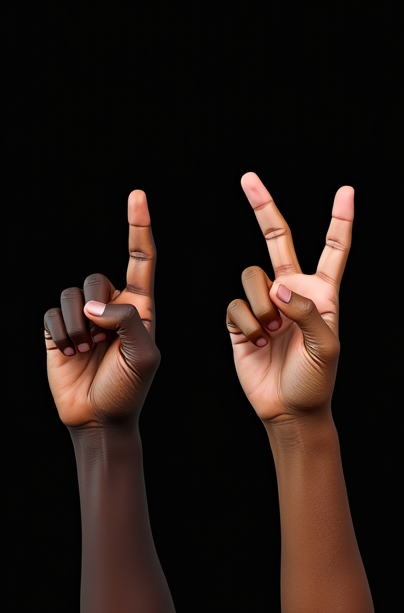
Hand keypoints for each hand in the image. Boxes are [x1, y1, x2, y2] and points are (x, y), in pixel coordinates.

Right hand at [43, 190, 160, 428]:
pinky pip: (51, 314)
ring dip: (76, 327)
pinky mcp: (58, 330)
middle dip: (94, 309)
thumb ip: (127, 321)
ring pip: (71, 296)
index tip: (137, 195)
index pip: (141, 257)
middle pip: (96, 278)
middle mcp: (112, 304)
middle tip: (100, 341)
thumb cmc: (130, 386)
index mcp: (140, 304)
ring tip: (85, 351)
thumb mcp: (144, 354)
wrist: (100, 417)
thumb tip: (94, 304)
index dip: (138, 225)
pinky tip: (69, 354)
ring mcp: (83, 317)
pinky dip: (59, 334)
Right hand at [226, 172, 350, 423]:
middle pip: (277, 238)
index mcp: (323, 291)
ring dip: (260, 306)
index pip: (333, 247)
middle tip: (248, 177)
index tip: (347, 190)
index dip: (340, 219)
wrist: (289, 410)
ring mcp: (266, 303)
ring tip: (271, 333)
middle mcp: (293, 289)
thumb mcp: (325, 346)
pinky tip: (256, 343)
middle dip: (263, 206)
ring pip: (251, 277)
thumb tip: (278, 287)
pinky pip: (235, 306)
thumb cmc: (317, 379)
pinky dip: (245, 325)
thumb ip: (306, 312)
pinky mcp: (241, 320)